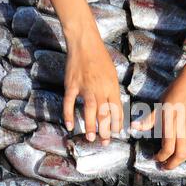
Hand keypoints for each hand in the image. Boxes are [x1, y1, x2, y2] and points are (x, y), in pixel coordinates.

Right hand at [63, 28, 122, 145]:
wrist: (85, 44)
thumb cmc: (101, 59)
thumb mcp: (113, 75)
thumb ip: (113, 92)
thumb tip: (115, 108)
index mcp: (112, 87)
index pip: (116, 110)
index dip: (117, 123)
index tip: (116, 133)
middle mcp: (99, 89)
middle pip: (104, 114)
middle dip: (105, 130)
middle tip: (105, 142)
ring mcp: (85, 87)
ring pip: (89, 111)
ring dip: (90, 126)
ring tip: (91, 138)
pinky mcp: (71, 85)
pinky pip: (69, 103)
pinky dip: (68, 115)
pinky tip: (69, 126)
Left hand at [131, 63, 185, 169]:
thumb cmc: (174, 93)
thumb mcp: (159, 105)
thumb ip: (148, 120)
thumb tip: (134, 128)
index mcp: (172, 124)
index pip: (168, 148)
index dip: (161, 157)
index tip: (155, 158)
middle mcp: (183, 129)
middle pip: (180, 154)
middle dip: (172, 164)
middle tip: (163, 168)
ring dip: (179, 160)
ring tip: (170, 163)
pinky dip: (184, 152)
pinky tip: (177, 151)